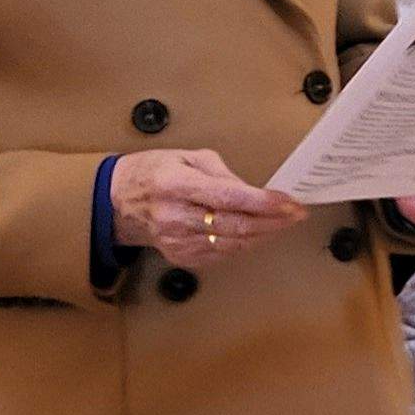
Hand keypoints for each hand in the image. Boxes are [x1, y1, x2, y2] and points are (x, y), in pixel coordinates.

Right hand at [112, 148, 303, 260]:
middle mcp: (175, 216)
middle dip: (273, 222)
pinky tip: (257, 234)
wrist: (117, 201)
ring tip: (283, 223)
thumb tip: (251, 192)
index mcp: (176, 185)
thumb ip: (221, 173)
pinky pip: (221, 254)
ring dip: (264, 235)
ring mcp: (176, 241)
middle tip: (296, 214)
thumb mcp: (186, 157)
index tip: (290, 203)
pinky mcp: (179, 257)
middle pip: (236, 226)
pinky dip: (244, 244)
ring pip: (232, 244)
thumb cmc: (154, 173)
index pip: (229, 198)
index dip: (264, 203)